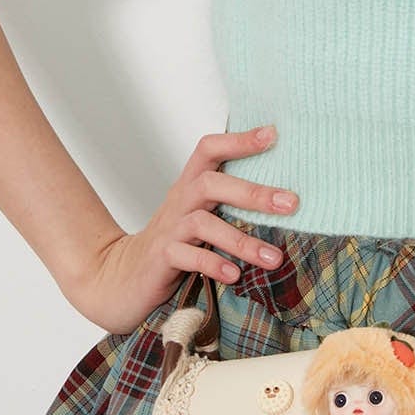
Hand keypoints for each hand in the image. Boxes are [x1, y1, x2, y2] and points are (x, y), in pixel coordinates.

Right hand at [64, 123, 298, 333]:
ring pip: (204, 224)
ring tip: (273, 258)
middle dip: (253, 193)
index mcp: (190, 186)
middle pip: (212, 184)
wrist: (122, 279)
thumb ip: (229, 202)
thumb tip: (282, 196)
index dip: (239, 140)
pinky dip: (214, 264)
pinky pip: (188, 257)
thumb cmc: (173, 244)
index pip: (209, 149)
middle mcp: (179, 202)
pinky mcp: (161, 258)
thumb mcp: (200, 216)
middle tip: (291, 203)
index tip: (273, 135)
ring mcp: (169, 230)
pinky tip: (235, 275)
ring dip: (242, 241)